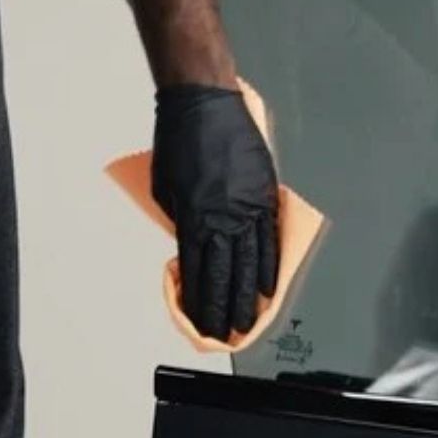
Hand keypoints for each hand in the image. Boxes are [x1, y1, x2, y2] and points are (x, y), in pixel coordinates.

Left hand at [151, 84, 280, 337]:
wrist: (205, 104)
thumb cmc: (179, 140)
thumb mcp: (166, 189)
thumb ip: (182, 222)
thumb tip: (192, 247)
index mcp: (193, 216)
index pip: (197, 272)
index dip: (199, 301)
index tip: (201, 323)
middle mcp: (224, 216)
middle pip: (226, 273)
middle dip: (225, 307)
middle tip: (227, 332)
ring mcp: (249, 206)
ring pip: (251, 261)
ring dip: (249, 294)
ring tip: (249, 319)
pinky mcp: (265, 194)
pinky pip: (270, 238)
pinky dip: (270, 264)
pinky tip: (269, 286)